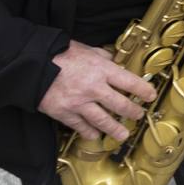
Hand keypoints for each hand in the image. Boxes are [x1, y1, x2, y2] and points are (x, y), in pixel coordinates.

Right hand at [38, 41, 157, 141]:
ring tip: (122, 134)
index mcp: (102, 70)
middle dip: (133, 112)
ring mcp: (80, 103)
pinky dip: (88, 132)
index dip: (144, 91)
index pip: (131, 83)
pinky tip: (94, 135)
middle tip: (138, 115)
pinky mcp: (65, 113)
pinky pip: (81, 126)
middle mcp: (94, 88)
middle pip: (121, 105)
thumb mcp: (86, 49)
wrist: (33, 65)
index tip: (150, 95)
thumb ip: (102, 57)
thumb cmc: (60, 54)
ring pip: (103, 121)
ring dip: (115, 129)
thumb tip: (113, 60)